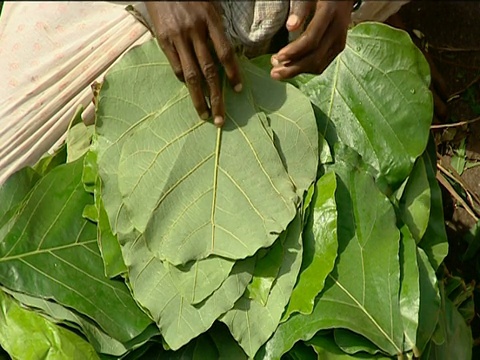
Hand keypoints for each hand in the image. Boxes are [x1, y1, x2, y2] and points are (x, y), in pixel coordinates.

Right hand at [146, 1, 241, 126]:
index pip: (225, 53)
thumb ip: (217, 30)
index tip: (238, 90)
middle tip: (221, 117)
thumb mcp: (210, 6)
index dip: (233, 73)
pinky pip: (175, 66)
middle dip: (216, 97)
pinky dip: (183, 80)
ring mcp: (177, 37)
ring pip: (190, 75)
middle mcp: (194, 30)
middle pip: (208, 71)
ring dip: (198, 98)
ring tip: (205, 114)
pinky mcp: (163, 40)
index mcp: (210, 20)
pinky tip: (191, 90)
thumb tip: (225, 57)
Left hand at [270, 0, 353, 79]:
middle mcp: (337, 31)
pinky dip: (305, 69)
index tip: (278, 57)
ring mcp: (339, 42)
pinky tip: (292, 67)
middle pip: (315, 58)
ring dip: (297, 71)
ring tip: (278, 70)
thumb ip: (300, 9)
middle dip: (293, 68)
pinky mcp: (337, 48)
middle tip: (274, 73)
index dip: (294, 51)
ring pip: (318, 65)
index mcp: (330, 15)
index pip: (311, 40)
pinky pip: (321, 65)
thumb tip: (290, 26)